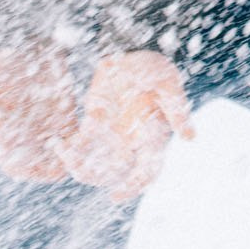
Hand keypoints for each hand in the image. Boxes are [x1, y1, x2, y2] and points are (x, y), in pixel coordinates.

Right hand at [0, 43, 80, 181]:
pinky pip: (75, 141)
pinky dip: (77, 146)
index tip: (29, 162)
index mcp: (9, 134)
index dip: (23, 171)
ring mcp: (50, 127)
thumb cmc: (7, 65)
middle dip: (47, 170)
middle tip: (52, 156)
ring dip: (64, 160)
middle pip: (41, 169)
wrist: (32, 45)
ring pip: (59, 159)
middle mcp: (30, 135)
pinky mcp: (68, 116)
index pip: (15, 168)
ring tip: (65, 148)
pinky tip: (75, 137)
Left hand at [58, 50, 194, 198]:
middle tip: (76, 167)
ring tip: (63, 151)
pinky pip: (80, 144)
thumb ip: (176, 110)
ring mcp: (111, 135)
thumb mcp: (167, 84)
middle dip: (94, 176)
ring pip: (94, 164)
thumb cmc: (154, 69)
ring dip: (77, 164)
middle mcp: (130, 143)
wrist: (131, 52)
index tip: (115, 196)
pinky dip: (68, 148)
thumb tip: (191, 138)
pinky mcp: (94, 124)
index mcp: (151, 138)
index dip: (133, 187)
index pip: (146, 172)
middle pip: (113, 174)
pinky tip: (58, 143)